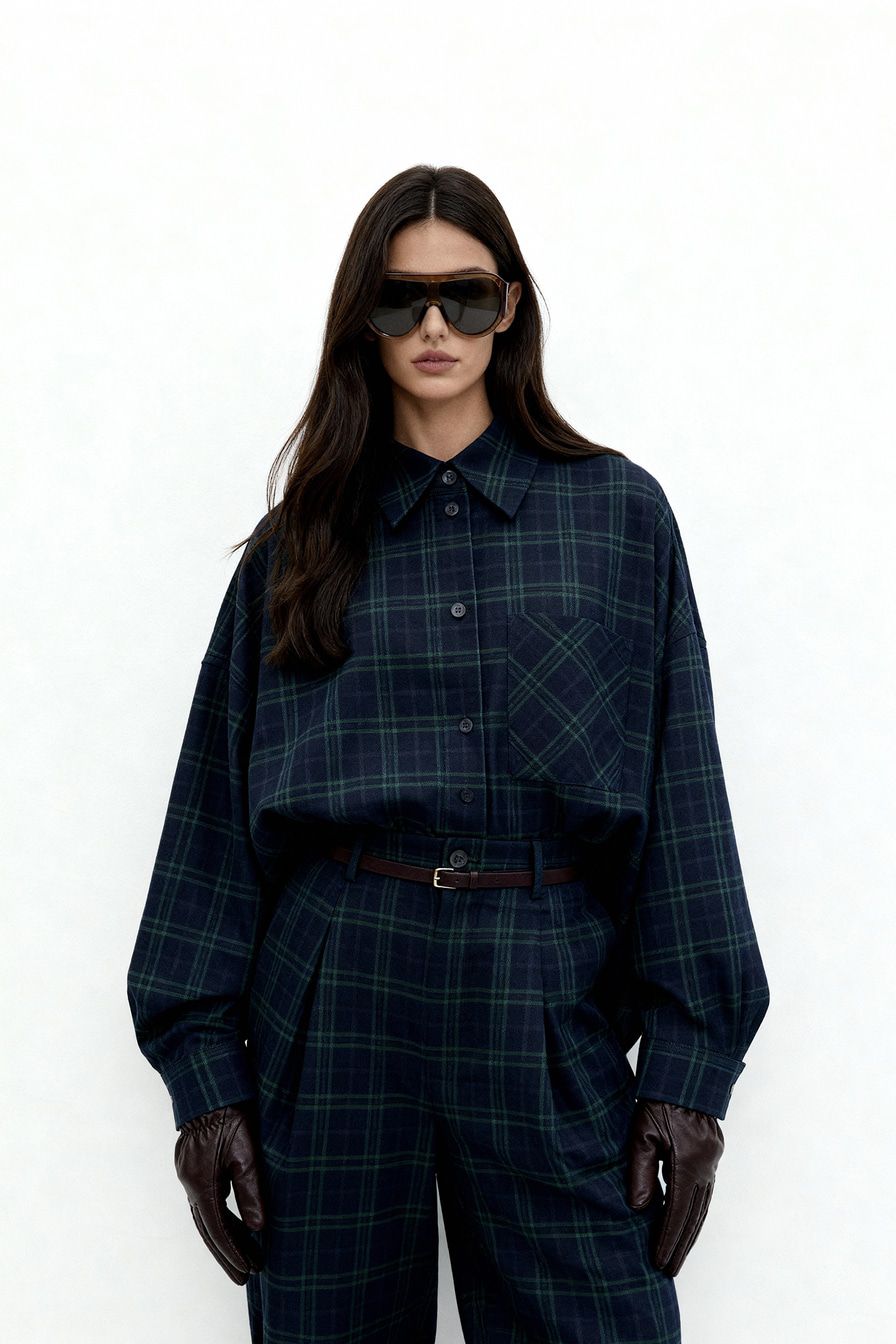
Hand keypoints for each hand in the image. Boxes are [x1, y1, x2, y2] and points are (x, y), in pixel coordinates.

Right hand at [174, 1102, 265, 1283]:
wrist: (210, 1086)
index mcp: (201, 1184)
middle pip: (208, 1229)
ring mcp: (190, 1175)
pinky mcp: (194, 1166)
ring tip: (245, 1255)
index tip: (248, 1272)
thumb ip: (250, 1190)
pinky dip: (220, 1217)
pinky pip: (206, 1202)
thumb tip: (257, 1228)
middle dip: (227, 1253)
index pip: (218, 1230)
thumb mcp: (246, 1151)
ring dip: (225, 1237)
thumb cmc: (230, 1114)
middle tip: (245, 1276)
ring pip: (206, 1216)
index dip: (233, 1253)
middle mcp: (191, 1183)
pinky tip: (235, 1224)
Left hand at [626, 1098, 723, 1275]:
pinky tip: (683, 1223)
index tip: (659, 1263)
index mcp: (689, 1163)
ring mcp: (711, 1161)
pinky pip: (703, 1192)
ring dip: (689, 1232)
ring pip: (702, 1206)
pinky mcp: (710, 1155)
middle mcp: (705, 1166)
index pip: (678, 1212)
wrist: (684, 1075)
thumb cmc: (657, 1100)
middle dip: (681, 1245)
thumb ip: (641, 1171)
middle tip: (669, 1271)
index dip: (668, 1239)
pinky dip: (693, 1212)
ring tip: (676, 1255)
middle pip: (694, 1215)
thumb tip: (640, 1209)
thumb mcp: (641, 1133)